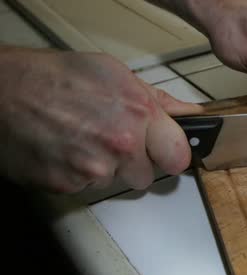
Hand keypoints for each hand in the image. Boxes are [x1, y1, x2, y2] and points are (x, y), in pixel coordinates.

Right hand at [0, 47, 202, 192]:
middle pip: (146, 177)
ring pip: (114, 182)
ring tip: (81, 139)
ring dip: (103, 168)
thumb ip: (157, 100)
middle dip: (133, 163)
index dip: (171, 155)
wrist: (0, 91)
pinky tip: (64, 149)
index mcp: (138, 113)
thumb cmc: (53, 77)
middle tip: (110, 140)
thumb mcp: (114, 74)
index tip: (164, 153)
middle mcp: (120, 144)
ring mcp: (93, 169)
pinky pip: (85, 188)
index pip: (178, 157)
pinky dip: (77, 174)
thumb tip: (188, 114)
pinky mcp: (67, 185)